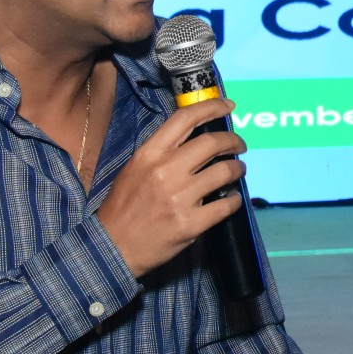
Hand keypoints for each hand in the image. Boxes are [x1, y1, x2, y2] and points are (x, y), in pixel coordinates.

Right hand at [96, 98, 247, 277]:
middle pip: (212, 142)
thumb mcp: (134, 169)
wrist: (113, 247)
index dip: (211, 107)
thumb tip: (192, 139)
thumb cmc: (123, 207)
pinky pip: (226, 205)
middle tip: (239, 146)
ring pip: (224, 171)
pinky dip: (234, 199)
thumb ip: (161, 152)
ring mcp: (180, 197)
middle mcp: (166, 171)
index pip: (185, 118)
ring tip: (238, 170)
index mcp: (150, 154)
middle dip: (233, 141)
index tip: (228, 106)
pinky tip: (232, 198)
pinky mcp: (191, 223)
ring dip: (238, 168)